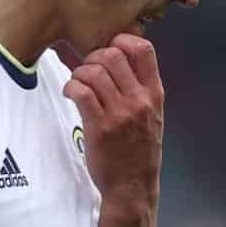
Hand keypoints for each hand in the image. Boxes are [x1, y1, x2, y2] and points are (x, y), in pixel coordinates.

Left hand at [64, 34, 163, 215]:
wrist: (133, 186)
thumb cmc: (140, 152)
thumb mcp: (153, 117)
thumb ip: (142, 90)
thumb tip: (120, 62)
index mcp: (154, 94)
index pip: (144, 49)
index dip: (122, 40)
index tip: (110, 49)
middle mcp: (139, 100)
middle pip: (113, 55)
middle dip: (94, 57)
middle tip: (88, 70)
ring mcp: (120, 113)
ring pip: (94, 71)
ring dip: (79, 73)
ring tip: (78, 84)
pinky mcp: (99, 126)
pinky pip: (81, 91)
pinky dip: (71, 87)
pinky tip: (71, 94)